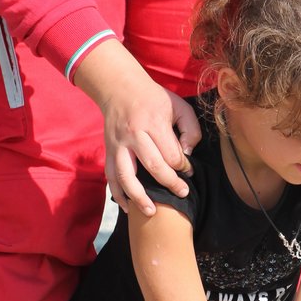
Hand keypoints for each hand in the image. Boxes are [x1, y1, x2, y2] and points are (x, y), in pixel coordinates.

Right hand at [73, 40, 200, 213]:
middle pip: (153, 167)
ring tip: (152, 212)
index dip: (184, 166)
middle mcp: (134, 135)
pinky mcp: (109, 151)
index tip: (188, 170)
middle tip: (182, 193)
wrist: (119, 88)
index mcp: (153, 123)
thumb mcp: (179, 105)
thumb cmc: (154, 98)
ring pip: (127, 176)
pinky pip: (111, 177)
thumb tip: (187, 154)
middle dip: (170, 183)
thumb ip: (190, 129)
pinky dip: (118, 194)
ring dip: (139, 197)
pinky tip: (127, 207)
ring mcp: (118, 145)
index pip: (172, 154)